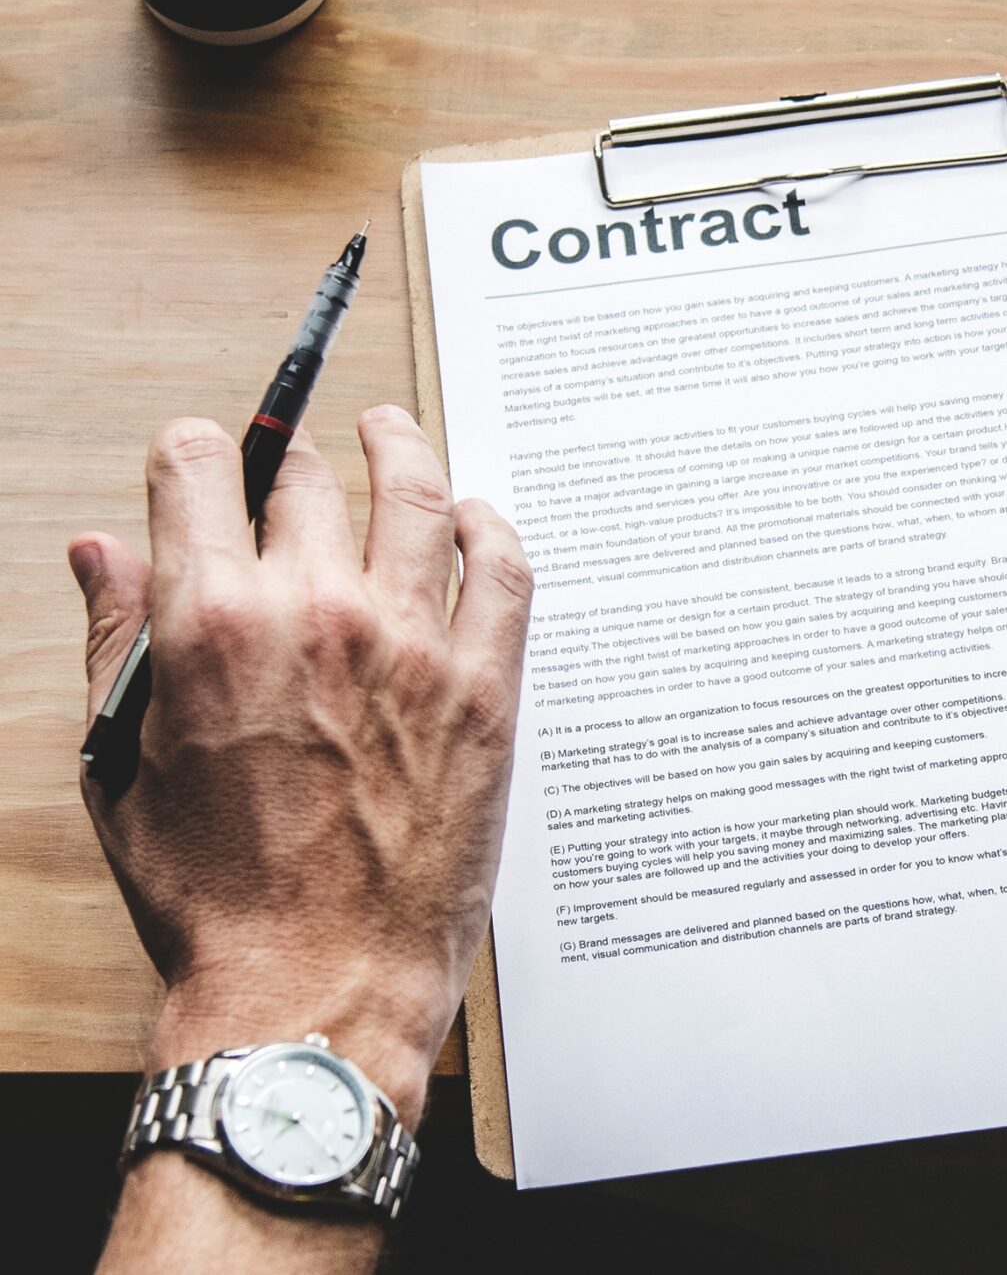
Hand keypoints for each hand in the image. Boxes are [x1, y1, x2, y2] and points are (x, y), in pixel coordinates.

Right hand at [71, 406, 533, 1119]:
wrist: (316, 980)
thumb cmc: (214, 893)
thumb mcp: (126, 761)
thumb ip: (118, 639)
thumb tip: (100, 549)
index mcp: (212, 622)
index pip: (200, 470)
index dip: (195, 453)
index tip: (204, 456)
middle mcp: (317, 612)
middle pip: (307, 479)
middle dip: (288, 464)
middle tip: (293, 472)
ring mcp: (412, 644)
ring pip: (417, 495)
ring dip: (397, 448)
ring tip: (389, 430)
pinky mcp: (485, 686)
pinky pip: (503, 568)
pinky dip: (488, 525)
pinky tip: (474, 515)